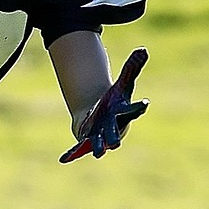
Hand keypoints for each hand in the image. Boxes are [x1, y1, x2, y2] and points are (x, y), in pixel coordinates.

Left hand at [59, 48, 148, 163]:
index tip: (144, 103)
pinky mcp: (86, 140)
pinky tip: (64, 159)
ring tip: (98, 152)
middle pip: (114, 131)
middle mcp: (113, 127)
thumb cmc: (114, 101)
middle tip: (115, 142)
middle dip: (114, 136)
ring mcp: (100, 136)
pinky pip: (79, 148)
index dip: (138, 107)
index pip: (132, 110)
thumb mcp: (122, 84)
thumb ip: (132, 68)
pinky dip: (73, 153)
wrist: (101, 117)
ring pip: (98, 143)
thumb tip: (143, 49)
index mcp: (123, 113)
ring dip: (98, 146)